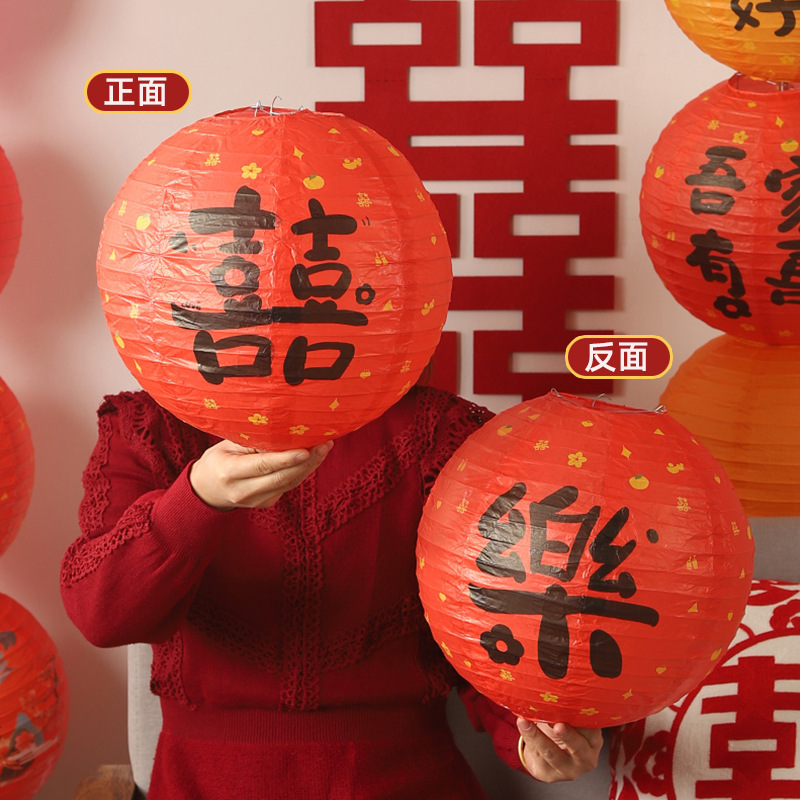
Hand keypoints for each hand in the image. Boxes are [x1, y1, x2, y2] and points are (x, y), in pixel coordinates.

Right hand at [189, 439, 333, 509]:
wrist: (206, 491)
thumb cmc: (217, 461)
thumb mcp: (228, 445)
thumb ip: (253, 440)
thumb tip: (283, 429)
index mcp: (229, 473)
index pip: (264, 466)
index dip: (287, 458)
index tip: (307, 449)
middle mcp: (243, 491)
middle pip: (282, 477)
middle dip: (307, 461)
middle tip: (325, 444)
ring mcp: (256, 501)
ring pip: (289, 483)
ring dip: (310, 466)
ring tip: (325, 447)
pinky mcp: (267, 503)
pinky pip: (288, 486)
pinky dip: (302, 471)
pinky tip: (314, 457)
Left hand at [516, 717, 602, 782]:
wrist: (548, 756)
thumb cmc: (563, 731)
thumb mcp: (571, 721)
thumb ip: (568, 711)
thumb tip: (556, 694)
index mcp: (593, 742)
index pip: (591, 731)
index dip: (580, 720)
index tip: (572, 709)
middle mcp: (585, 759)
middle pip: (578, 748)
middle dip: (568, 736)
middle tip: (558, 726)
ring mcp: (567, 770)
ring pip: (552, 754)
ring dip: (537, 736)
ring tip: (526, 721)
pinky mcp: (549, 775)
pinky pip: (537, 756)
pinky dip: (528, 738)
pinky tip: (522, 725)